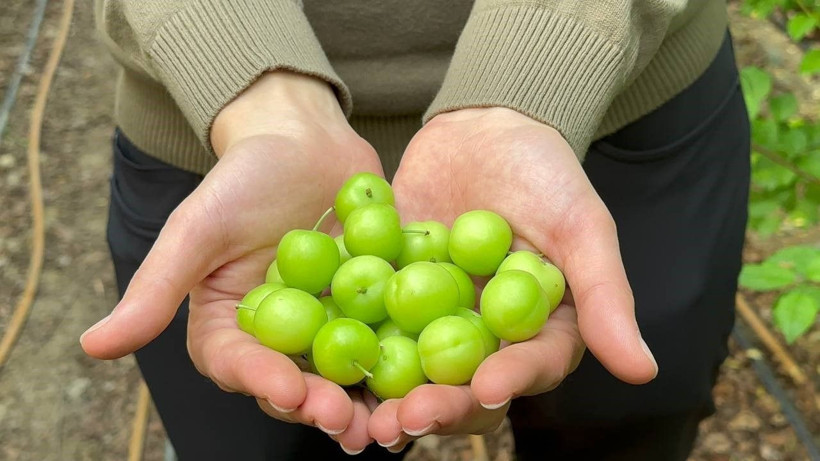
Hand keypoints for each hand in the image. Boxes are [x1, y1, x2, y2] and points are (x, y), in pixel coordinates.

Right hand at [81, 71, 380, 452]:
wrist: (304, 140)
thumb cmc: (243, 178)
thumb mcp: (196, 229)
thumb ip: (156, 288)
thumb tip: (92, 346)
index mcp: (232, 326)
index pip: (239, 365)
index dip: (260, 383)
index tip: (286, 391)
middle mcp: (282, 336)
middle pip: (297, 381)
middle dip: (319, 405)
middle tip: (344, 421)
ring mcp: (331, 323)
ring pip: (346, 370)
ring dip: (365, 399)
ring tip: (386, 421)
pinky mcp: (374, 305)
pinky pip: (391, 334)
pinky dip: (406, 355)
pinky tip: (427, 372)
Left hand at [368, 107, 657, 450]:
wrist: (483, 127)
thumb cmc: (546, 172)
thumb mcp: (581, 226)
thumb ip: (604, 295)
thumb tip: (642, 370)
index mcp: (534, 329)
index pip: (526, 366)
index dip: (508, 381)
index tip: (486, 390)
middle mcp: (481, 334)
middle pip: (460, 383)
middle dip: (435, 405)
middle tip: (406, 420)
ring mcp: (430, 317)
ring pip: (408, 366)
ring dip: (383, 394)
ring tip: (357, 417)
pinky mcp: (388, 292)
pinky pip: (366, 320)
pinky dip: (345, 340)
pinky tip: (316, 358)